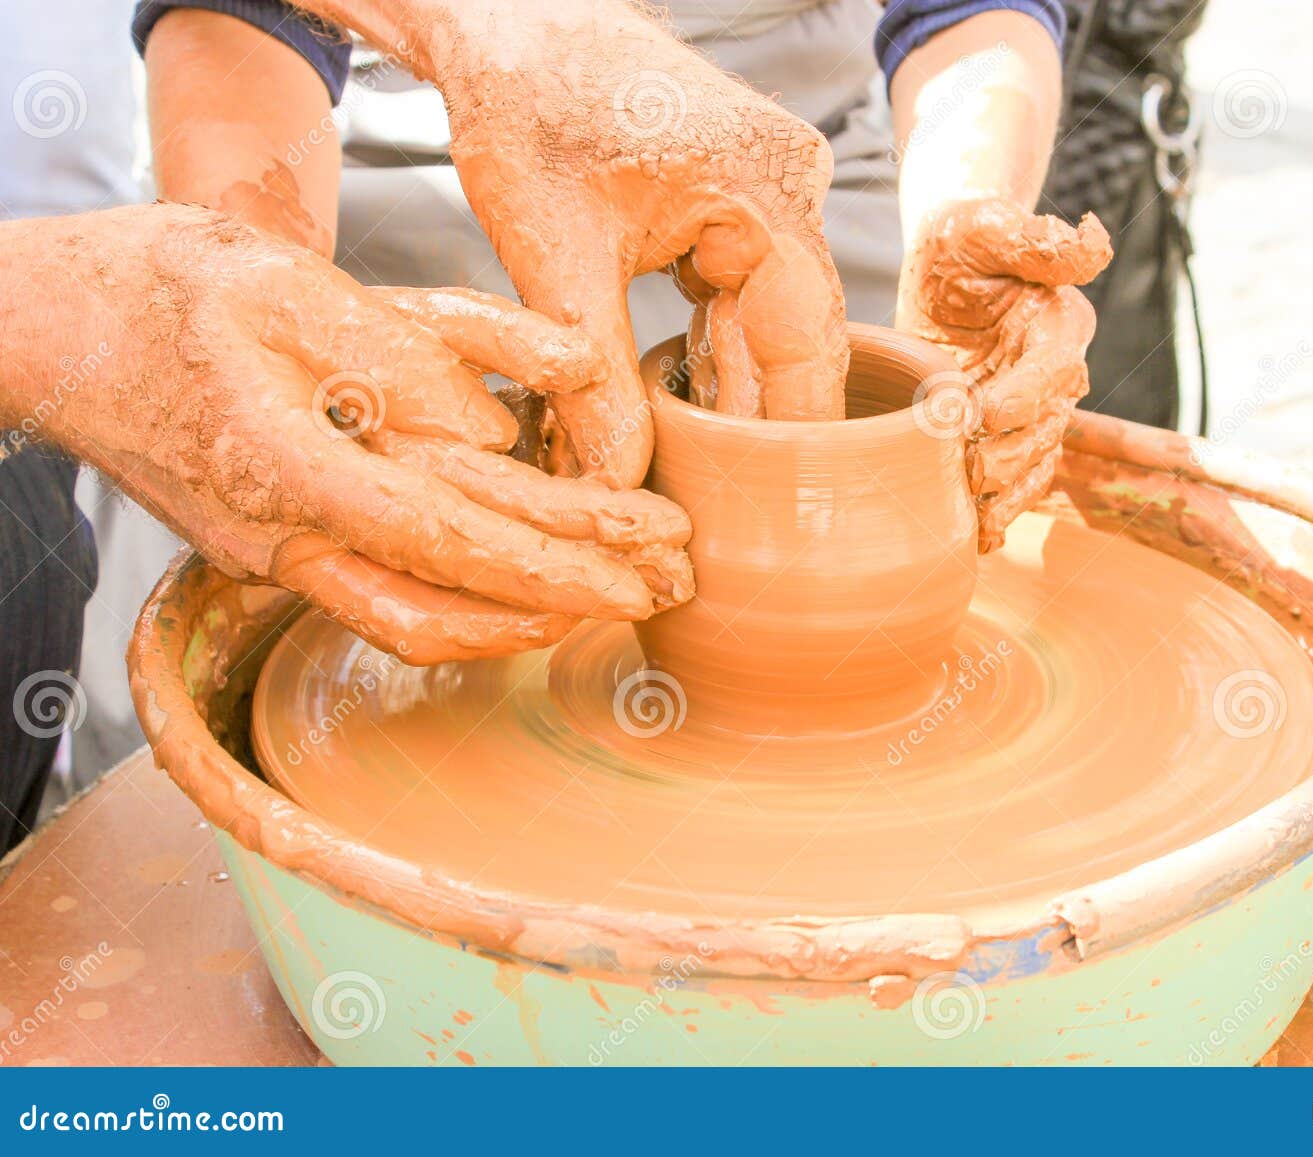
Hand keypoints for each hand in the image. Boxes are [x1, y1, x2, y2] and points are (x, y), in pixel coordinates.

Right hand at [0, 204, 691, 663]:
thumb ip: (406, 359)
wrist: (53, 330)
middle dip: (565, 604)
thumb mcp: (292, 287)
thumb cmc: (162, 288)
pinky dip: (463, 606)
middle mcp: (283, 538)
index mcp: (290, 472)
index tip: (639, 573)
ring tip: (612, 601)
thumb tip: (497, 432)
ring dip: (520, 619)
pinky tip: (521, 597)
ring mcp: (275, 556)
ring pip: (415, 623)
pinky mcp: (276, 550)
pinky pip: (383, 601)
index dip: (554, 567)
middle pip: (449, 604)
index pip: (451, 545)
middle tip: (663, 596)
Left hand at [360, 0, 850, 472]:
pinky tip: (691, 409)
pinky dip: (711, 348)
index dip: (799, 432)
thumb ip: (592, 374)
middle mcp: (789, 185)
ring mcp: (768, 189)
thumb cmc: (525, 101)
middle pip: (793, 335)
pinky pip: (739, 292)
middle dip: (757, 421)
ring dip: (731, 390)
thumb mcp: (552, 251)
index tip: (789, 510)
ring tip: (710, 473)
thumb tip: (615, 480)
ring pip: (765, 319)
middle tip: (737, 511)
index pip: (810, 338)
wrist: (506, 19)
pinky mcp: (735, 198)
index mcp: (766, 188)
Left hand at [897, 199, 1111, 551]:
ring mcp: (1032, 411)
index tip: (983, 411)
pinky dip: (998, 513)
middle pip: (1045, 429)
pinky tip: (977, 537)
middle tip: (968, 469)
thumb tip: (1091, 238)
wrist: (948, 266)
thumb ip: (1034, 238)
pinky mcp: (1005, 435)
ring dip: (1006, 496)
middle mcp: (1057, 374)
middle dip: (1009, 455)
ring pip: (1033, 465)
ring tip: (975, 516)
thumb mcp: (988, 226)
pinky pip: (1015, 483)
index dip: (1024, 395)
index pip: (1054, 370)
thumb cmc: (966, 240)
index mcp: (1060, 327)